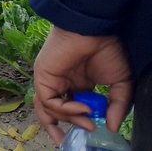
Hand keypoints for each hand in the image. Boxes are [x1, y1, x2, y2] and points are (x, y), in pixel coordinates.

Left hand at [33, 26, 132, 145]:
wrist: (96, 30)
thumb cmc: (108, 50)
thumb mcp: (121, 84)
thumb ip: (117, 106)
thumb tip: (111, 126)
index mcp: (77, 84)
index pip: (69, 108)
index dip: (78, 121)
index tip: (93, 129)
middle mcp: (61, 82)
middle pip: (53, 111)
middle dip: (66, 126)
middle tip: (83, 132)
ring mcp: (51, 79)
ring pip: (48, 108)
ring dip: (67, 120)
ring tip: (87, 125)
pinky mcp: (43, 75)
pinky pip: (49, 100)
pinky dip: (65, 109)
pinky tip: (83, 109)